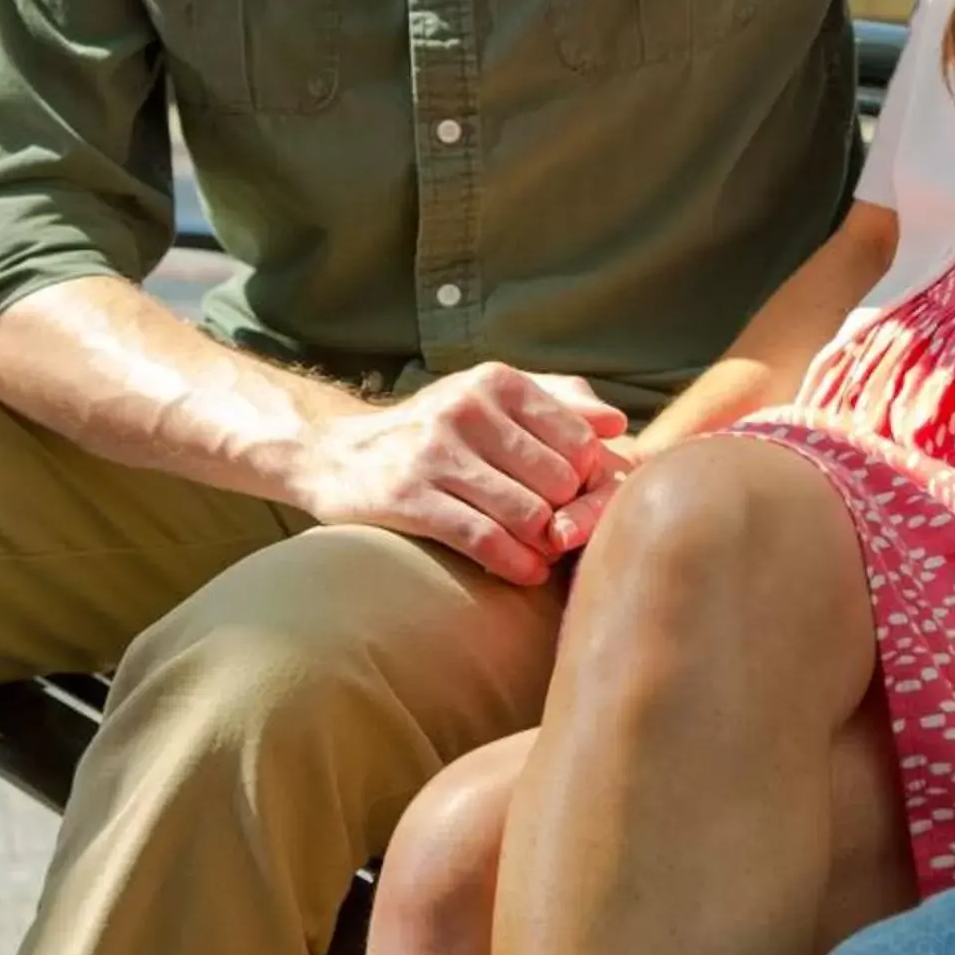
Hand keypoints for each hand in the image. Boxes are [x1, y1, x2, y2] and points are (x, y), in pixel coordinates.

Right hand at [288, 364, 627, 585]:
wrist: (336, 456)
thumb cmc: (432, 430)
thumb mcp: (487, 399)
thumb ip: (556, 402)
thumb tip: (618, 422)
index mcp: (495, 381)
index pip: (579, 439)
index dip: (590, 480)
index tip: (581, 501)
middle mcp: (466, 408)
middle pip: (558, 481)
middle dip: (569, 516)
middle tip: (565, 535)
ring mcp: (435, 452)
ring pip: (527, 513)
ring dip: (546, 546)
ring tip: (547, 555)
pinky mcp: (409, 497)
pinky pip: (484, 539)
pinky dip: (515, 563)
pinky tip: (525, 572)